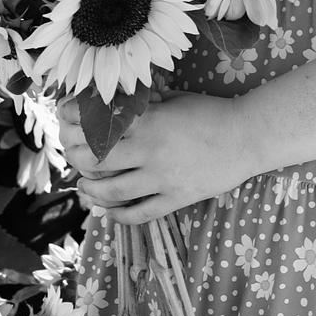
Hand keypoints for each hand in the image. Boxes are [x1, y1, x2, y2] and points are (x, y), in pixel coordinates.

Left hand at [57, 91, 253, 223]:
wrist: (249, 137)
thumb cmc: (212, 112)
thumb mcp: (175, 99)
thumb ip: (144, 104)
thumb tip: (117, 104)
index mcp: (148, 122)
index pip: (98, 126)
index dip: (74, 123)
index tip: (66, 122)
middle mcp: (150, 151)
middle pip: (96, 160)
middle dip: (76, 158)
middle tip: (72, 155)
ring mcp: (162, 179)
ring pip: (112, 191)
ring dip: (90, 190)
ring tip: (83, 186)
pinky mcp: (176, 198)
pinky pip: (140, 213)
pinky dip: (119, 216)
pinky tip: (109, 212)